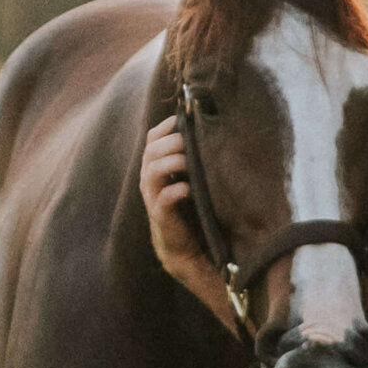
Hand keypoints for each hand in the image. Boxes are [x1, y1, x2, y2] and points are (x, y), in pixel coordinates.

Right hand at [140, 118, 232, 321]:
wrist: (186, 248)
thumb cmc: (191, 207)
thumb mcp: (192, 177)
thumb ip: (195, 158)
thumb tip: (217, 131)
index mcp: (156, 167)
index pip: (152, 138)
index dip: (165, 127)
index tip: (184, 119)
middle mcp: (150, 180)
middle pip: (151, 150)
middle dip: (171, 141)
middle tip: (190, 139)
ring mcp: (153, 198)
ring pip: (152, 171)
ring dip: (171, 161)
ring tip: (188, 159)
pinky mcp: (161, 217)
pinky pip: (163, 199)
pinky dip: (175, 191)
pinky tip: (188, 188)